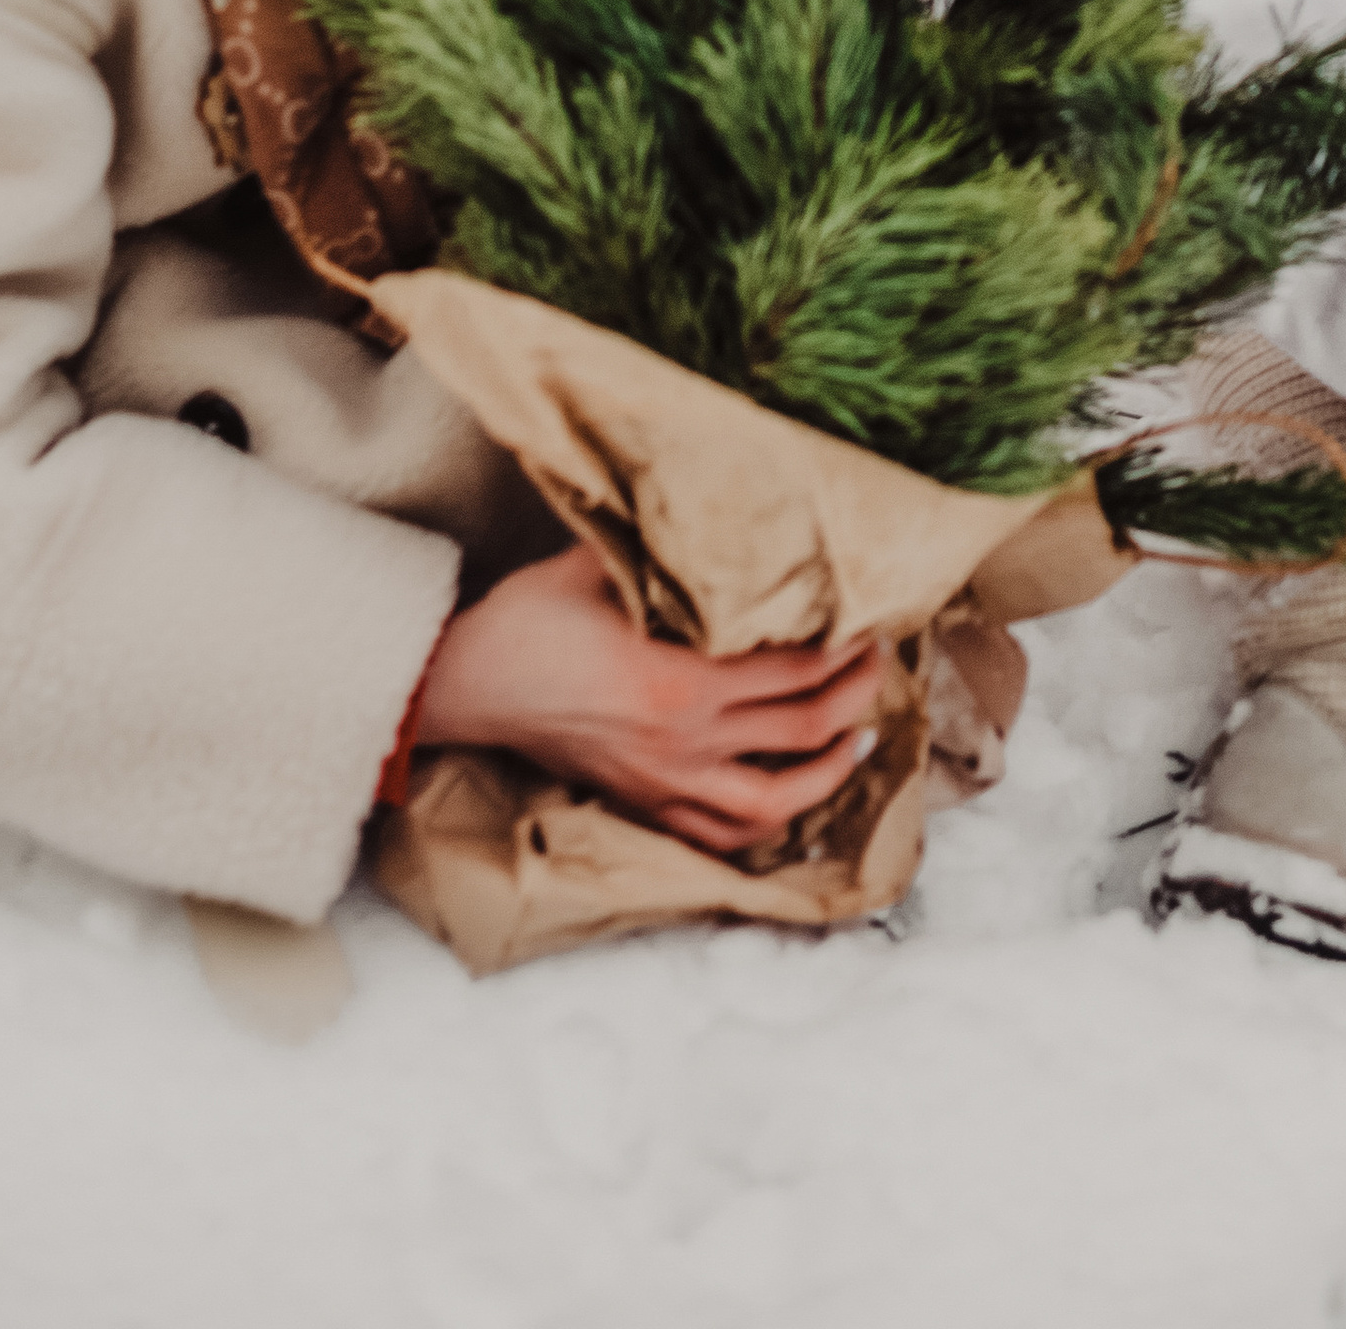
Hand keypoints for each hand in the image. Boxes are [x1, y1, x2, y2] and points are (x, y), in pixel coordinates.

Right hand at [411, 545, 888, 853]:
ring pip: (777, 798)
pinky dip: (770, 821)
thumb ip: (667, 550)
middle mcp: (685, 739)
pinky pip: (724, 833)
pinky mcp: (646, 806)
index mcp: (681, 675)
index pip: (798, 667)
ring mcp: (667, 783)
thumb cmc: (532, 617)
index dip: (848, 644)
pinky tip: (794, 795)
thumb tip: (726, 511)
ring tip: (857, 735)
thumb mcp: (600, 563)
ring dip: (830, 768)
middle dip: (857, 693)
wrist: (466, 683)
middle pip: (805, 725)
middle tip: (879, 662)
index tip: (873, 617)